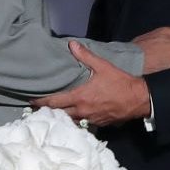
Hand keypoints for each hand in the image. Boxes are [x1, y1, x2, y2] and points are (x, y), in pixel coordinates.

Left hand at [33, 42, 153, 125]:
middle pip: (58, 114)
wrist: (138, 99)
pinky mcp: (98, 124)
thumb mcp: (103, 66)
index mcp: (79, 97)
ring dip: (60, 117)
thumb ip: (86, 56)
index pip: (54, 102)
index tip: (31, 100)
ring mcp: (89, 120)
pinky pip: (81, 124)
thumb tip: (72, 45)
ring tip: (52, 113)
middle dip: (48, 111)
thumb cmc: (120, 82)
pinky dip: (74, 120)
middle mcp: (81, 111)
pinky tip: (72, 117)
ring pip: (69, 120)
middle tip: (38, 108)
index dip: (40, 102)